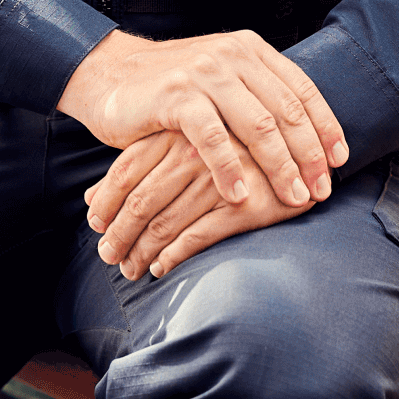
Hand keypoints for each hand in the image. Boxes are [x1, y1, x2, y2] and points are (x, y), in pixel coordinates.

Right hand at [57, 27, 346, 210]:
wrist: (109, 75)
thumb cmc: (171, 89)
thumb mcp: (221, 82)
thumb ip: (256, 98)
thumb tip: (307, 140)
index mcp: (251, 50)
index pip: (302, 90)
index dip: (325, 126)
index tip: (339, 161)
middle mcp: (234, 56)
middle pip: (286, 111)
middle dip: (309, 155)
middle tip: (321, 190)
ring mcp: (205, 72)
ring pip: (257, 125)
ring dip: (280, 166)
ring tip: (293, 197)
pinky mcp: (176, 95)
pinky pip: (212, 138)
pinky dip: (229, 169)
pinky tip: (241, 195)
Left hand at [84, 131, 306, 279]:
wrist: (308, 149)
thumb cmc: (241, 148)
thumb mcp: (189, 141)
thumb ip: (142, 164)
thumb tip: (90, 199)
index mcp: (182, 129)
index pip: (126, 169)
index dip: (105, 201)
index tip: (95, 226)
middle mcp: (197, 152)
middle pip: (140, 200)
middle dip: (118, 235)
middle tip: (108, 256)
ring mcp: (221, 179)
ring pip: (164, 224)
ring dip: (140, 252)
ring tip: (130, 269)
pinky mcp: (245, 206)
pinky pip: (195, 238)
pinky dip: (172, 257)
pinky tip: (161, 268)